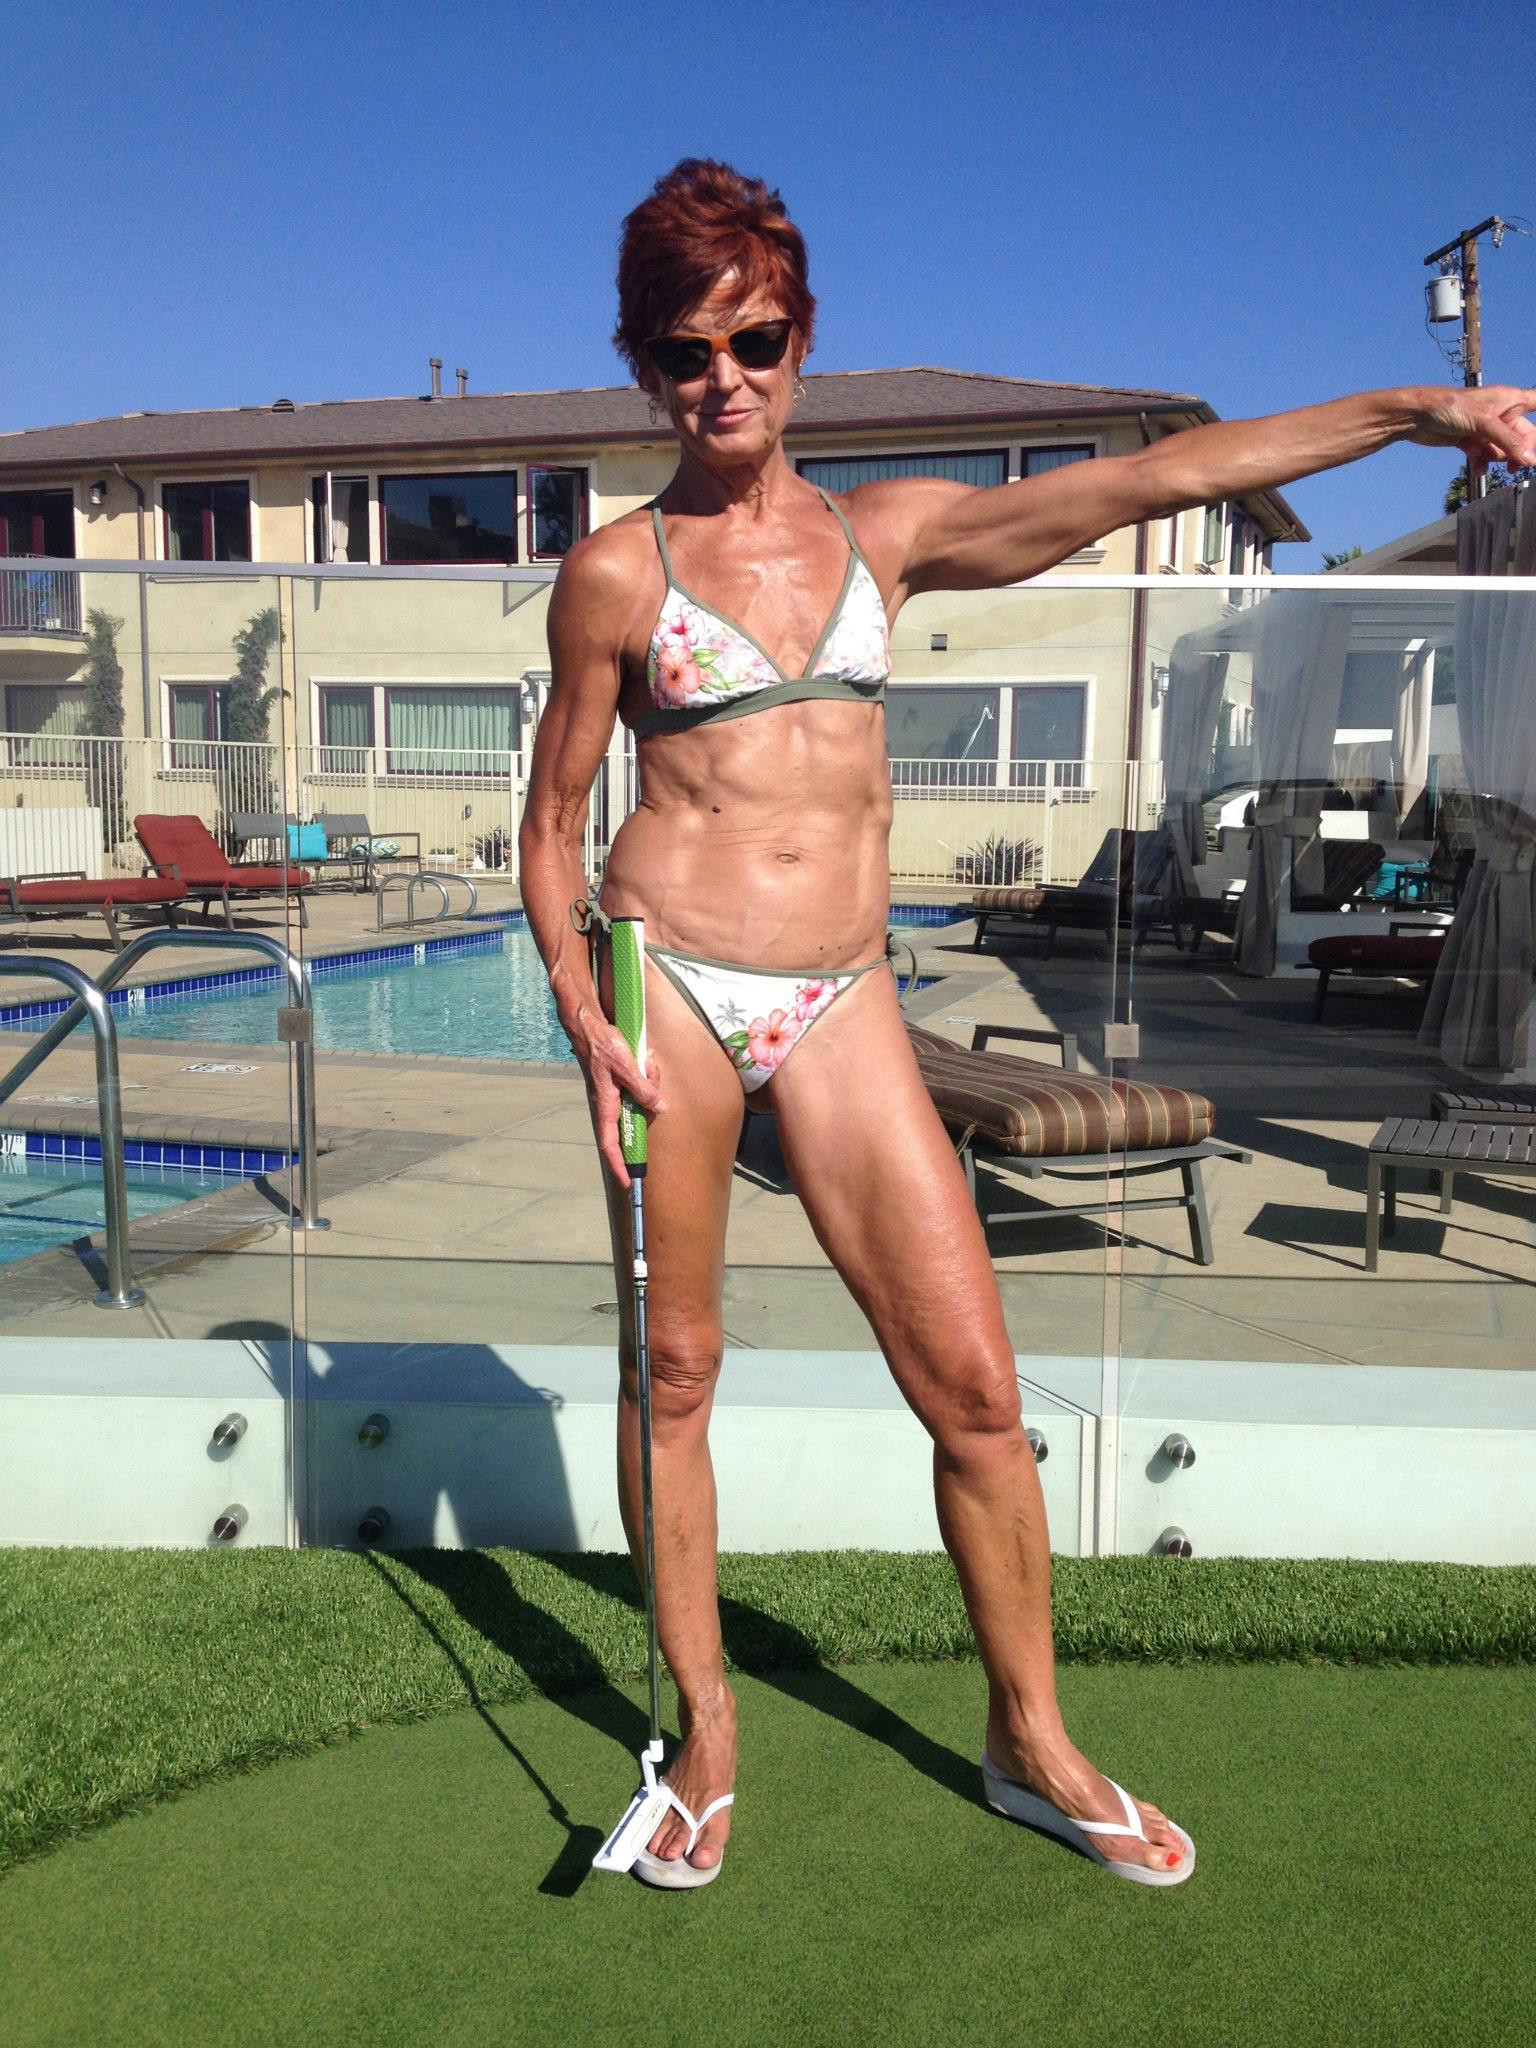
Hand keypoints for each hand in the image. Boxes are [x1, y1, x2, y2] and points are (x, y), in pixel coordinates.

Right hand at [567, 1009, 665, 1187]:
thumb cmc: (602, 1045)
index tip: (630, 1182)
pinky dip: (645, 1075)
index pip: (611, 1144)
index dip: (619, 1165)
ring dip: (648, 1084)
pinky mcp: (616, 1082)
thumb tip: (660, 1107)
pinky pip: (636, 1086)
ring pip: (637, 1101)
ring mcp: (612, 1093)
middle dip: (647, 1110)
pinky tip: (646, 1058)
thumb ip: (643, 1088)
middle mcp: (607, 1104)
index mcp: (606, 1105)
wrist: (587, 1025)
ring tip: (648, 1060)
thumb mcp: (626, 1066)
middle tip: (655, 1084)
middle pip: (631, 1120)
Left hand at [1405, 384, 1535, 468]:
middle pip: (1524, 435)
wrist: (1416, 417)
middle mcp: (1501, 413)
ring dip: (1497, 458)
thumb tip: (1529, 460)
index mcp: (1510, 399)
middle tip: (1514, 468)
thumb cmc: (1450, 407)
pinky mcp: (1471, 440)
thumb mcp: (1484, 423)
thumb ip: (1508, 442)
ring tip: (1485, 459)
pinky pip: (1485, 455)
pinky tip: (1477, 469)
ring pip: (1504, 449)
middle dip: (1520, 452)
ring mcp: (1486, 428)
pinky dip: (1482, 462)